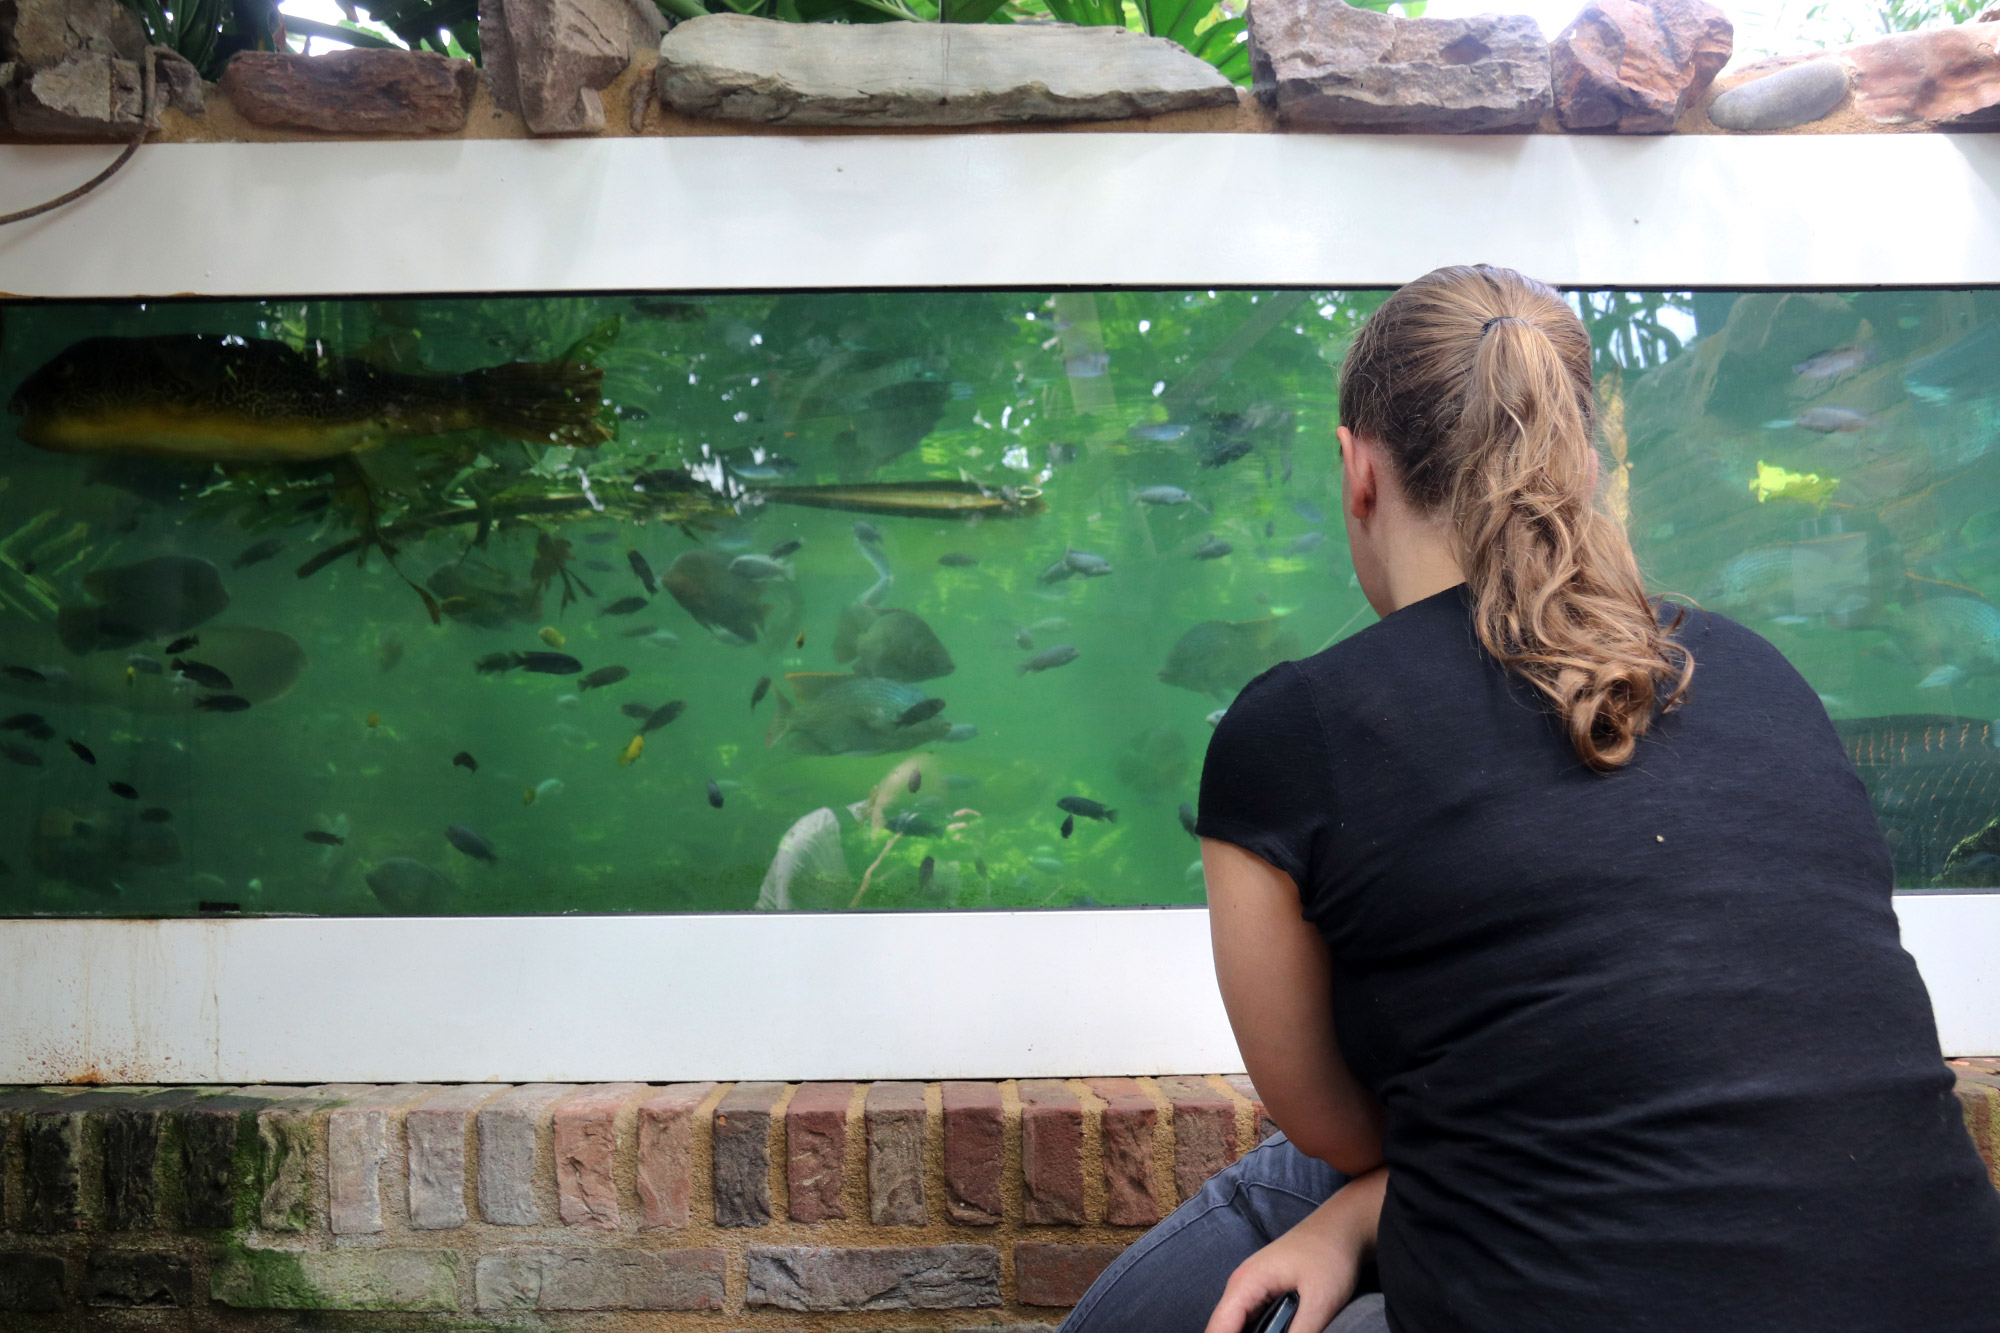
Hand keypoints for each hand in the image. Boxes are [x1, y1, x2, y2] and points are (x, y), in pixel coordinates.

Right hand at [1203, 1167, 1385, 1332]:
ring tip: (1280, 1332)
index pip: (1219, 1329)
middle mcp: (1240, 1286)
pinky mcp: (1262, 1293)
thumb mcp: (1320, 1302)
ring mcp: (1249, 1288)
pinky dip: (1256, 1332)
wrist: (1343, 1227)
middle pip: (1223, 1328)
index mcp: (1245, 1284)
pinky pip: (1248, 1321)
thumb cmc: (1331, 1256)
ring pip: (1235, 1326)